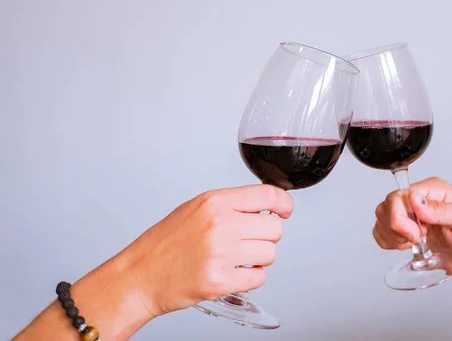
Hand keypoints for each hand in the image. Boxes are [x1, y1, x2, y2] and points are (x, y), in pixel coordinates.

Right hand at [122, 184, 293, 316]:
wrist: (140, 274)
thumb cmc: (166, 242)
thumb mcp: (196, 208)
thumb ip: (231, 205)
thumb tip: (266, 206)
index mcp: (215, 202)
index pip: (268, 196)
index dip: (283, 204)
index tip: (284, 211)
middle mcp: (220, 224)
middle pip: (274, 229)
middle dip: (266, 237)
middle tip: (248, 242)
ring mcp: (221, 253)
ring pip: (270, 254)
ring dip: (259, 259)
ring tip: (237, 259)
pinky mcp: (219, 281)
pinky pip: (258, 278)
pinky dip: (250, 279)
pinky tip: (232, 273)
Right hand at [372, 177, 451, 274]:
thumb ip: (443, 210)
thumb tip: (417, 201)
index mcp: (435, 190)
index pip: (403, 193)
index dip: (402, 215)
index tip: (416, 233)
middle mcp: (420, 199)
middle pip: (388, 204)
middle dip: (396, 226)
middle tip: (415, 239)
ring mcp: (411, 214)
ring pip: (382, 216)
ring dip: (392, 234)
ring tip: (413, 242)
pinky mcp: (405, 230)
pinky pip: (381, 230)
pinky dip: (387, 241)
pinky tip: (405, 246)